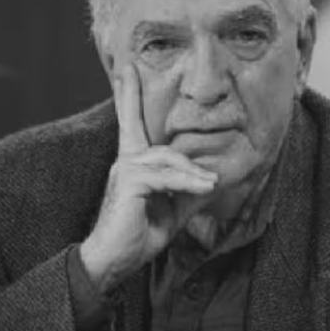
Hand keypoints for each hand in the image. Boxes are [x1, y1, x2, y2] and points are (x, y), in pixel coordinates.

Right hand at [80, 64, 217, 292]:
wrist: (114, 261)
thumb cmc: (138, 235)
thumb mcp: (172, 211)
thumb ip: (189, 192)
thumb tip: (215, 180)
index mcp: (133, 163)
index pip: (130, 123)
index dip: (128, 96)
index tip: (127, 70)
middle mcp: (126, 161)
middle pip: (163, 147)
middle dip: (189, 164)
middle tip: (212, 181)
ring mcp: (125, 169)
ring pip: (169, 161)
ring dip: (194, 176)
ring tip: (212, 189)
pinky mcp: (130, 181)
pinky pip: (166, 176)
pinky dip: (187, 182)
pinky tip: (204, 189)